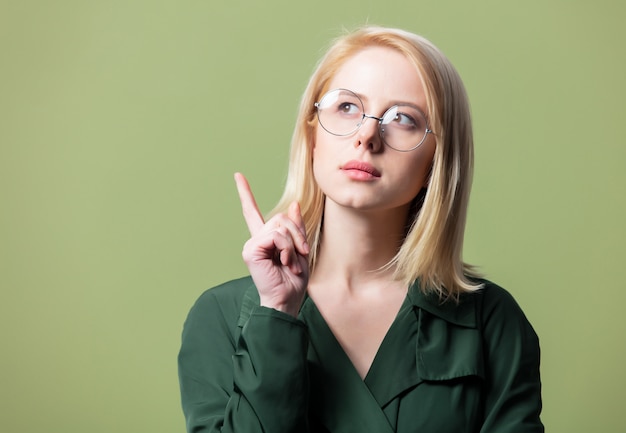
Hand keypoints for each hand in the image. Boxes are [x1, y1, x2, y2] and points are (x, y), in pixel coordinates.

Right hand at [234, 173, 309, 316]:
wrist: (286, 301)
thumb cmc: (293, 282)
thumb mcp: (299, 250)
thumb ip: (296, 228)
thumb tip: (293, 205)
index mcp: (265, 240)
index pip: (252, 212)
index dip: (245, 193)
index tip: (238, 175)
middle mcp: (255, 240)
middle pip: (280, 217)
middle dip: (297, 233)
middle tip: (301, 253)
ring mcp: (251, 245)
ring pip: (280, 226)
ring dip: (293, 243)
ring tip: (292, 262)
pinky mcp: (250, 250)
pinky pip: (276, 236)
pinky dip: (286, 248)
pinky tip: (285, 262)